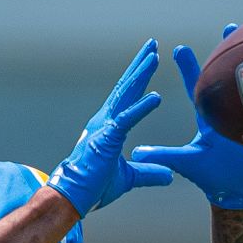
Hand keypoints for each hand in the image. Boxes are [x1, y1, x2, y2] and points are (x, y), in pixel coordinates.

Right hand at [47, 39, 172, 216]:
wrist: (73, 198)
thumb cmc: (94, 187)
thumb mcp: (129, 178)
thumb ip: (148, 172)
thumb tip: (169, 175)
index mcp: (109, 126)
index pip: (127, 96)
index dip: (139, 77)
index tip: (151, 59)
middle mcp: (105, 121)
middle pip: (126, 87)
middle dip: (140, 65)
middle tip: (153, 44)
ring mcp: (104, 127)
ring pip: (126, 95)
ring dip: (141, 75)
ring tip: (155, 56)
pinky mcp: (106, 139)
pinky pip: (127, 120)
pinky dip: (141, 108)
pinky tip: (156, 97)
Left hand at [131, 25, 242, 208]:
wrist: (240, 193)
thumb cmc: (212, 179)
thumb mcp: (186, 163)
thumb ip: (164, 155)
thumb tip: (136, 152)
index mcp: (208, 118)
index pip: (196, 87)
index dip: (188, 68)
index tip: (178, 47)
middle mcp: (228, 113)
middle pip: (228, 77)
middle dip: (227, 53)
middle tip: (230, 27)